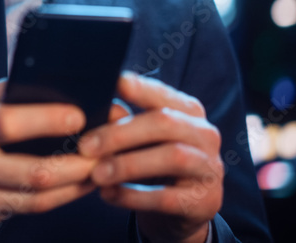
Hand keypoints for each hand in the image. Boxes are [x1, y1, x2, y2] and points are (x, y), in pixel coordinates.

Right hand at [0, 80, 97, 241]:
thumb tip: (44, 84)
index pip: (7, 124)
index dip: (47, 120)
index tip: (81, 114)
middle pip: (33, 172)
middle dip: (78, 165)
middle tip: (106, 153)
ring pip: (35, 200)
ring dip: (73, 188)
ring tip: (97, 173)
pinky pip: (19, 211)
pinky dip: (46, 199)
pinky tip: (65, 186)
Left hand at [79, 72, 222, 242]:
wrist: (179, 212)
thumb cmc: (153, 166)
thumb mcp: (140, 142)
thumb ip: (124, 124)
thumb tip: (101, 109)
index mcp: (188, 112)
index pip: (164, 95)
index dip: (140, 88)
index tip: (113, 83)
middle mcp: (205, 135)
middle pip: (165, 123)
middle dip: (121, 133)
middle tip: (86, 146)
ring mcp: (209, 168)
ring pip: (172, 157)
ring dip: (128, 164)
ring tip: (96, 174)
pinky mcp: (204, 201)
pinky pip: (167, 197)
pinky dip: (134, 196)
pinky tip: (108, 194)